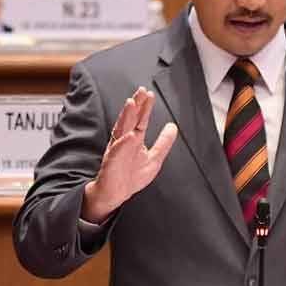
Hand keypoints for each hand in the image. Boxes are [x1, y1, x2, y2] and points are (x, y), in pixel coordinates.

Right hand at [82, 87, 177, 222]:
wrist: (115, 193)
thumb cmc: (132, 176)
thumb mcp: (154, 158)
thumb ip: (163, 143)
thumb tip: (173, 127)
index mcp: (134, 139)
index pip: (140, 120)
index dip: (145, 107)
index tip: (150, 94)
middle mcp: (125, 141)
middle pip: (130, 119)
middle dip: (136, 105)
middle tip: (141, 92)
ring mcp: (118, 149)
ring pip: (122, 129)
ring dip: (127, 116)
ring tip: (132, 103)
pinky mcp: (112, 161)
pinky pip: (118, 150)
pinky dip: (124, 143)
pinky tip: (131, 135)